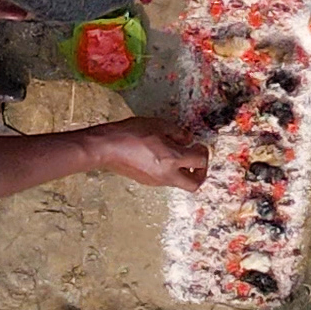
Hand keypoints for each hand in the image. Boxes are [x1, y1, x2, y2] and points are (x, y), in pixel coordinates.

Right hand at [95, 119, 209, 189]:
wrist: (107, 148)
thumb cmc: (131, 134)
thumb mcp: (158, 125)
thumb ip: (177, 133)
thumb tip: (187, 139)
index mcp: (173, 159)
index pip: (200, 161)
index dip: (203, 152)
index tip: (198, 145)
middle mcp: (167, 175)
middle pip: (194, 184)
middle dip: (201, 173)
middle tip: (197, 160)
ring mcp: (157, 181)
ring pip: (180, 183)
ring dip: (185, 172)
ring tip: (178, 155)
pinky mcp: (147, 182)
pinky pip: (166, 180)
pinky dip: (171, 172)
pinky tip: (163, 158)